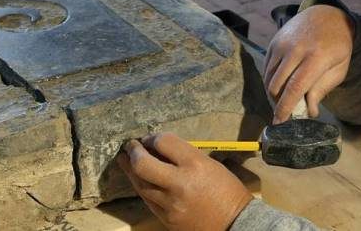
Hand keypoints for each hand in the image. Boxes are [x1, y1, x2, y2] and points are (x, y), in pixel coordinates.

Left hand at [116, 133, 252, 230]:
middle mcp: (179, 183)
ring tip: (126, 160)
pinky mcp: (165, 218)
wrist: (235, 224)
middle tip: (131, 146)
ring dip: (129, 169)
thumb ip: (185, 155)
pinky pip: (146, 199)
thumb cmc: (228, 191)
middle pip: (142, 163)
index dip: (152, 137)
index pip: (163, 142)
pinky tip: (138, 179)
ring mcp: (170, 203)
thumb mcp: (211, 165)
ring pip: (139, 183)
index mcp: (195, 165)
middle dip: (133, 151)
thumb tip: (160, 148)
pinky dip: (141, 186)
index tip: (149, 139)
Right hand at [264, 5, 355, 122]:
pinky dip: (270, 81)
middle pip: (277, 85)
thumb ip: (322, 89)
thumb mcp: (338, 69)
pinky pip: (266, 68)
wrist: (326, 16)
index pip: (295, 87)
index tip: (279, 122)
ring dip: (273, 94)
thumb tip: (310, 112)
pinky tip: (280, 85)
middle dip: (277, 103)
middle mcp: (296, 49)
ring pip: (268, 78)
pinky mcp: (274, 42)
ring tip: (283, 100)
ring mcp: (282, 44)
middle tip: (284, 113)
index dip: (285, 107)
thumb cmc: (337, 46)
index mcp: (316, 57)